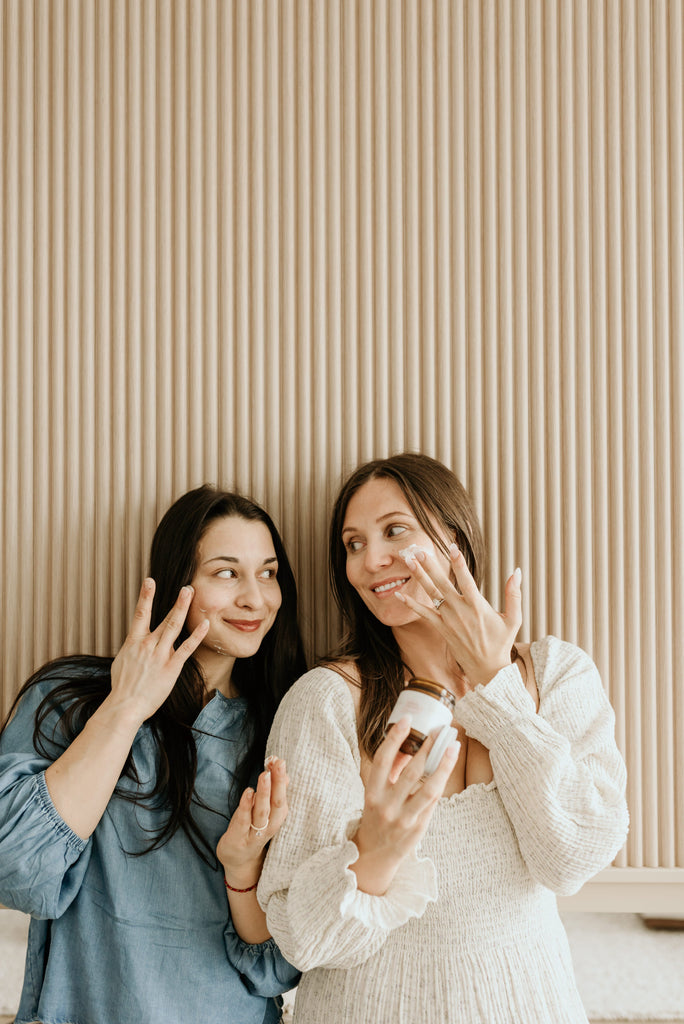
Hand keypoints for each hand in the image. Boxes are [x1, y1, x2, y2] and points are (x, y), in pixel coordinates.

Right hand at [108, 579, 208, 724]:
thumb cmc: (122, 686)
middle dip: (176, 602)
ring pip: (174, 627)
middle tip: (187, 587)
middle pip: (164, 618)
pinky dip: (196, 635)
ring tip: (191, 595)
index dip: (145, 596)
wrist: (125, 705)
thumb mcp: (122, 661)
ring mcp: (160, 655)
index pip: (140, 614)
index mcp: (134, 642)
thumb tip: (136, 641)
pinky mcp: (171, 667)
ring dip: (183, 609)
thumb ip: (133, 648)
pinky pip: (186, 648)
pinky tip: (205, 625)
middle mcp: (148, 645)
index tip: (149, 580)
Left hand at [217, 757, 288, 888]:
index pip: (282, 796)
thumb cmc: (252, 830)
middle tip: (278, 763)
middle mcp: (269, 827)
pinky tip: (248, 792)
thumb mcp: (265, 812)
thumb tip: (286, 775)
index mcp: (277, 818)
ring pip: (262, 812)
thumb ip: (274, 794)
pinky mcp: (238, 839)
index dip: (281, 778)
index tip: (279, 760)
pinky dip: (246, 806)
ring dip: (264, 793)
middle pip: (277, 804)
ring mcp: (254, 834)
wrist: (239, 861)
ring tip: (265, 775)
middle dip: (278, 783)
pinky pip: (244, 821)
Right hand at [352, 717, 459, 893]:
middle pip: (411, 772)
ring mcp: (404, 819)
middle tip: (441, 731)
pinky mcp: (418, 829)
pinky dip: (440, 783)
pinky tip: (447, 768)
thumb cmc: (376, 815)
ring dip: (444, 765)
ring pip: (429, 789)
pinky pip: (433, 802)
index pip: (383, 760)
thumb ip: (390, 771)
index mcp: (372, 792)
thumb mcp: (376, 792)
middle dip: (428, 749)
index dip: (395, 738)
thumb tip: (409, 746)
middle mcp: (386, 806)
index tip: (407, 719)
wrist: (375, 854)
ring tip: (453, 747)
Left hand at [395, 545, 521, 689]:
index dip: (458, 563)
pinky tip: (399, 594)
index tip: (452, 547)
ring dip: (419, 577)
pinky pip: (424, 614)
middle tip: (418, 550)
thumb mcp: (514, 619)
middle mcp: (460, 611)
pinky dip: (411, 604)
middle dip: (430, 565)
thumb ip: (514, 594)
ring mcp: (449, 620)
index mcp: (478, 606)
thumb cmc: (502, 642)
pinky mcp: (442, 629)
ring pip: (431, 594)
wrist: (487, 669)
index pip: (467, 580)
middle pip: (442, 583)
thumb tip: (517, 571)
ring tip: (409, 561)